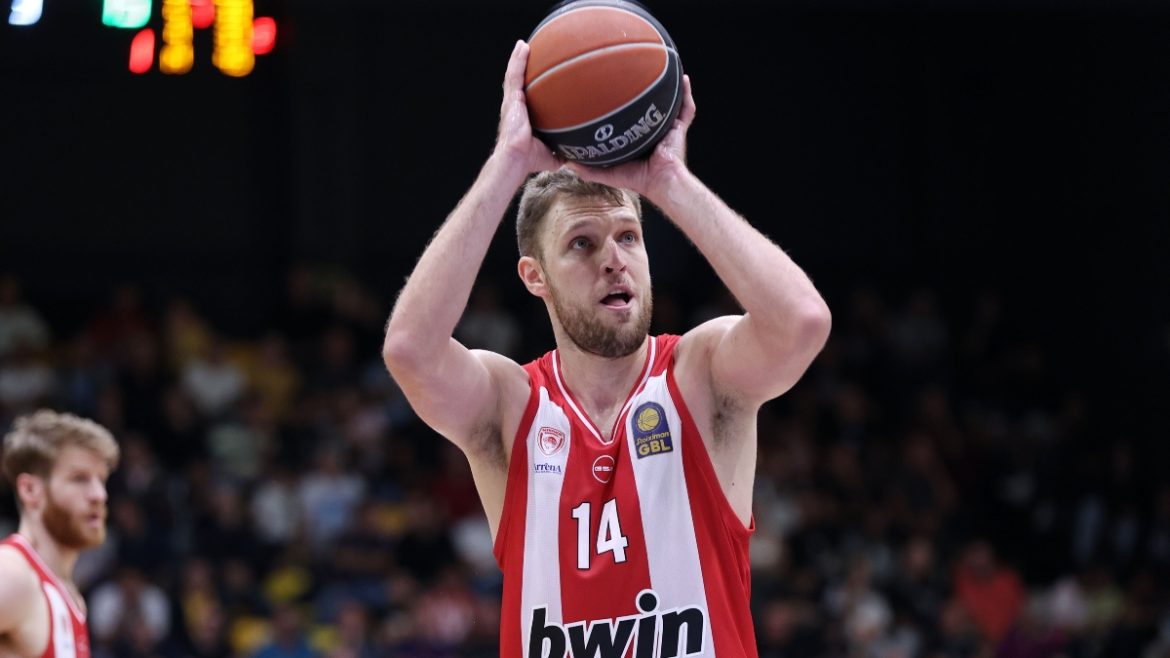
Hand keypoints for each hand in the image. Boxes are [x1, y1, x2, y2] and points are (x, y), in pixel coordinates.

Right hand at [494, 40, 561, 173]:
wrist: (517, 159)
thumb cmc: (529, 160)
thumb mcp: (551, 154)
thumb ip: (562, 151)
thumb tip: (578, 157)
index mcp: (523, 116)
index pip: (527, 97)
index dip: (529, 86)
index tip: (538, 76)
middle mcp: (516, 106)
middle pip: (519, 82)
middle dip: (522, 67)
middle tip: (528, 52)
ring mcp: (512, 102)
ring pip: (514, 75)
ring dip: (518, 59)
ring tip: (523, 45)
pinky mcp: (511, 99)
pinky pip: (514, 75)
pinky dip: (517, 60)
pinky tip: (523, 47)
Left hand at [568, 75, 695, 201]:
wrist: (660, 180)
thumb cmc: (638, 179)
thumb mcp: (608, 173)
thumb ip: (588, 170)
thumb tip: (566, 162)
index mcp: (637, 137)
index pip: (628, 117)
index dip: (620, 104)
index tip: (608, 89)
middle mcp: (651, 129)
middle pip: (647, 104)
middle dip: (641, 89)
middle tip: (631, 71)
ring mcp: (667, 127)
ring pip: (667, 102)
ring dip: (665, 86)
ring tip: (659, 65)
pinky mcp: (679, 127)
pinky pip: (686, 107)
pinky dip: (686, 93)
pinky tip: (684, 77)